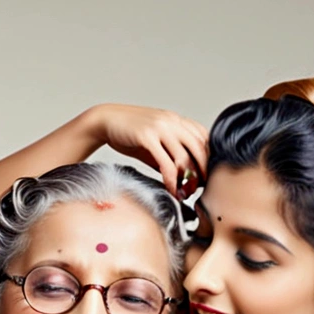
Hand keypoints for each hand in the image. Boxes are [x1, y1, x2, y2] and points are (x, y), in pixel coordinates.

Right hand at [87, 104, 208, 197]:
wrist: (106, 121)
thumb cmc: (129, 133)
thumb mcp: (155, 141)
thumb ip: (168, 154)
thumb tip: (181, 176)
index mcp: (176, 120)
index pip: (203, 137)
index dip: (208, 157)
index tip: (205, 173)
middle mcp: (171, 121)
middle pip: (198, 147)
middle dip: (203, 169)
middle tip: (200, 187)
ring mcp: (160, 127)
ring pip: (184, 156)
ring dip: (188, 178)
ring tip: (186, 192)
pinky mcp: (147, 137)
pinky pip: (165, 162)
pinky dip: (171, 178)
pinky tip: (171, 188)